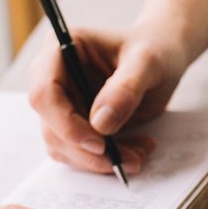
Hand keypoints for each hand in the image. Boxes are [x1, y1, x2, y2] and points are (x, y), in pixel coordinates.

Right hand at [27, 22, 188, 173]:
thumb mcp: (148, 62)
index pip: (45, 92)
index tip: (99, 143)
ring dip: (98, 160)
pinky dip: (103, 160)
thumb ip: (126, 88)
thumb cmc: (154, 50)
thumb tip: (100, 123)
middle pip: (50, 125)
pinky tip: (133, 151)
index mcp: (61, 48)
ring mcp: (61, 102)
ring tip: (138, 154)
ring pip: (62, 145)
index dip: (66, 122)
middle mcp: (53, 76)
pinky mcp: (73, 122)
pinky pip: (77, 152)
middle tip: (129, 159)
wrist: (162, 58)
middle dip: (87, 150)